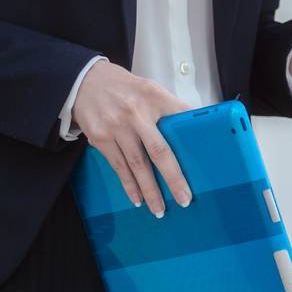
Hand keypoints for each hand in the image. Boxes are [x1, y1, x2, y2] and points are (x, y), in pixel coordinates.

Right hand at [70, 60, 195, 216]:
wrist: (85, 81)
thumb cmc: (123, 88)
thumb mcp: (149, 88)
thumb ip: (167, 107)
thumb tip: (190, 129)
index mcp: (153, 96)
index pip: (180, 116)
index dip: (194, 135)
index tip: (206, 157)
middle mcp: (136, 112)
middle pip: (159, 150)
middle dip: (173, 177)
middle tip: (184, 198)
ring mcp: (117, 127)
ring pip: (137, 164)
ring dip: (150, 189)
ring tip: (160, 209)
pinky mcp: (101, 138)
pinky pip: (118, 166)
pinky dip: (129, 185)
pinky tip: (137, 199)